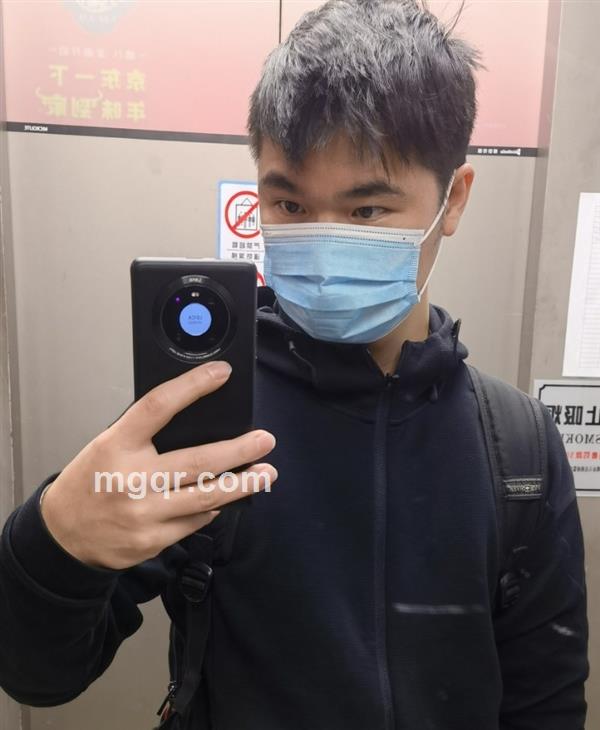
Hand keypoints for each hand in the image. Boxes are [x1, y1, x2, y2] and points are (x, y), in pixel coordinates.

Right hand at [40, 361, 276, 569]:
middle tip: (265, 440)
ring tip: (266, 473)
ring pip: (207, 496)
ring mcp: (144, 513)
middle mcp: (132, 479)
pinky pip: (195, 521)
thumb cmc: (87, 484)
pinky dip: (213, 508)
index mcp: (117, 446)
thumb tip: (196, 420)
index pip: (158, 407)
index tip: (221, 374)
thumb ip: (145, 434)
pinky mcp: (153, 540)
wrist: (62, 535)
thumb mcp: (107, 445)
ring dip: (242, 483)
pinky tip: (224, 499)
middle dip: (239, 451)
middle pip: (198, 462)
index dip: (193, 386)